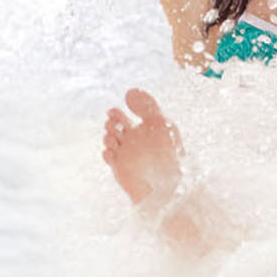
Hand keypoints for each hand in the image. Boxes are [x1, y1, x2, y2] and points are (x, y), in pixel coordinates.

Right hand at [102, 88, 183, 210]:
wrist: (170, 185)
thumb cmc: (170, 153)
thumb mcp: (161, 123)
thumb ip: (146, 106)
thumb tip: (129, 90)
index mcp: (143, 129)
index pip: (123, 116)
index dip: (116, 112)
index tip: (116, 111)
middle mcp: (133, 141)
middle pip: (113, 126)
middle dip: (111, 123)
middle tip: (116, 125)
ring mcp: (126, 155)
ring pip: (109, 140)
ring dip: (108, 137)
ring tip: (114, 139)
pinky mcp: (120, 169)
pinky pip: (108, 158)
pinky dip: (107, 153)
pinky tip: (112, 152)